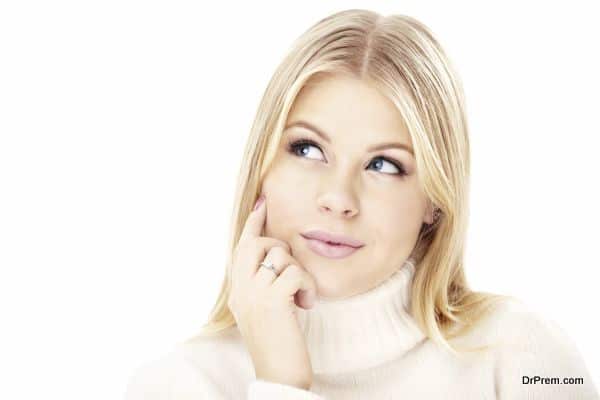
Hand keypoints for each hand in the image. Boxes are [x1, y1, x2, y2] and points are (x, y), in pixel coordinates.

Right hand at [227, 194, 317, 390]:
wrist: (279, 374)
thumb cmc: (278, 343)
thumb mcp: (263, 309)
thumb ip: (262, 285)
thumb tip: (279, 260)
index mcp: (237, 290)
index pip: (241, 248)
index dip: (253, 224)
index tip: (262, 203)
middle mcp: (240, 289)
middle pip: (256, 244)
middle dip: (278, 247)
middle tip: (290, 269)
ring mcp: (253, 294)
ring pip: (279, 256)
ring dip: (298, 273)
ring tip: (302, 296)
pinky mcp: (272, 301)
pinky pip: (295, 273)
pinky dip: (307, 286)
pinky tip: (307, 304)